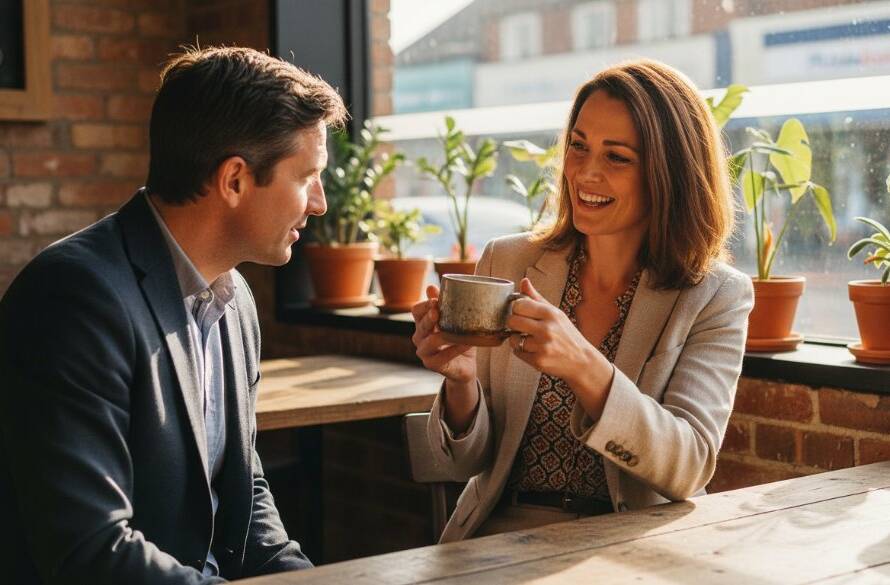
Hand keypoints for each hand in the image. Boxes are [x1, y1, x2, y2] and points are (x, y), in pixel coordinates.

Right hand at [411, 285, 476, 384]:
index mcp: (423, 322)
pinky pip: (442, 357)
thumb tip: (431, 286)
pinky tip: (465, 343)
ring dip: (443, 335)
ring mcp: (424, 352)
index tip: (435, 300)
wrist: (465, 365)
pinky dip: (454, 349)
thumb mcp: (455, 319)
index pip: (417, 311)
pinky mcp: (432, 364)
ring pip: (429, 342)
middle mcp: (420, 337)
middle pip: (421, 325)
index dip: (424, 305)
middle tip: (437, 310)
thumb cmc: (458, 339)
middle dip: (429, 317)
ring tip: (454, 330)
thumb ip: (446, 304)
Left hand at [506, 278, 610, 393]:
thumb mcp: (555, 313)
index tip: (521, 312)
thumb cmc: (567, 335)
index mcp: (550, 313)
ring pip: (513, 339)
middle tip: (521, 327)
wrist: (582, 360)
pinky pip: (517, 352)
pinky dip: (522, 351)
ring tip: (529, 339)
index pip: (519, 305)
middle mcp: (546, 329)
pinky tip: (534, 350)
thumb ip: (536, 298)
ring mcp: (542, 346)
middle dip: (513, 324)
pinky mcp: (538, 361)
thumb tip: (523, 281)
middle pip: (512, 321)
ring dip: (517, 339)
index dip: (516, 309)